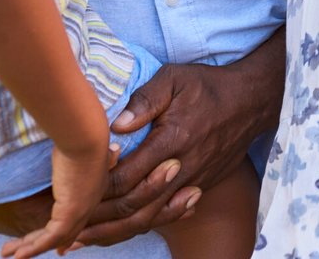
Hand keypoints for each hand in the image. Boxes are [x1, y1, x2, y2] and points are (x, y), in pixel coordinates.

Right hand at [0, 142, 110, 258]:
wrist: (87, 136)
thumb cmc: (82, 137)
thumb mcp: (84, 152)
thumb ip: (96, 158)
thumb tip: (116, 151)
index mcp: (93, 190)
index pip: (78, 219)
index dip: (66, 234)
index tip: (59, 247)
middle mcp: (89, 203)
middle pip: (64, 233)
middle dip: (41, 243)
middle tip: (22, 254)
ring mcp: (81, 210)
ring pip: (54, 238)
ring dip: (30, 247)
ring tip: (9, 254)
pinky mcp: (71, 213)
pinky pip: (50, 237)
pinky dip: (34, 248)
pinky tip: (18, 256)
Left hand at [76, 37, 280, 247]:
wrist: (252, 99)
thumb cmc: (208, 85)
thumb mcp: (174, 78)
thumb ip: (145, 100)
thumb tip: (116, 125)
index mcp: (171, 141)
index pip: (127, 177)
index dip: (97, 191)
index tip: (72, 196)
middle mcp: (182, 168)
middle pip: (135, 207)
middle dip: (99, 221)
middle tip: (66, 231)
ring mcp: (193, 180)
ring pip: (151, 217)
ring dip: (116, 231)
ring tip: (85, 240)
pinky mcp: (201, 185)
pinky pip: (169, 214)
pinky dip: (144, 225)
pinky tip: (124, 229)